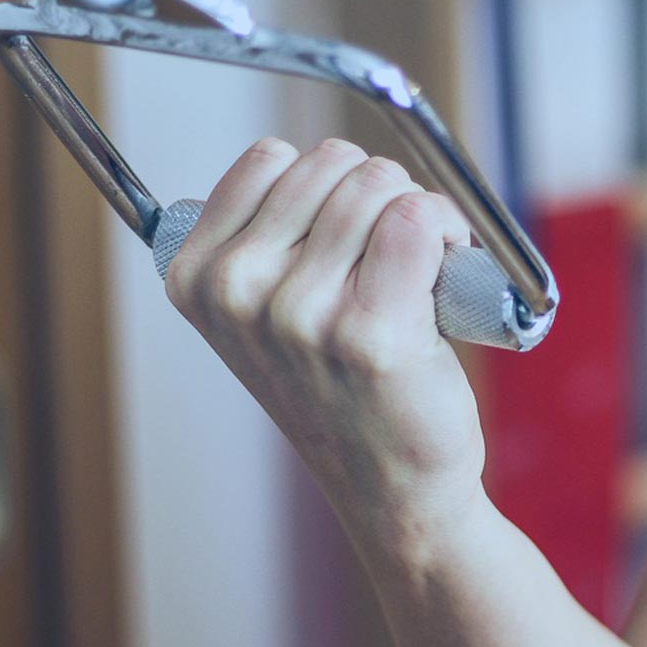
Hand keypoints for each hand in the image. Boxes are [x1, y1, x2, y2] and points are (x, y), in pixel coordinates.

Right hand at [166, 137, 486, 541]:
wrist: (392, 489)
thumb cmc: (344, 390)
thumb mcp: (266, 312)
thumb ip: (268, 234)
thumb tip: (313, 157)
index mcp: (196, 277)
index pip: (271, 158)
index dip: (328, 185)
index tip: (346, 236)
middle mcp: (237, 291)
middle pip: (332, 162)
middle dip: (378, 196)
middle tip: (395, 260)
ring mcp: (299, 313)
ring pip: (379, 184)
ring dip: (421, 213)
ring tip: (422, 273)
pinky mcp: (369, 331)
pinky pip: (418, 218)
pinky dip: (450, 231)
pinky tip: (450, 274)